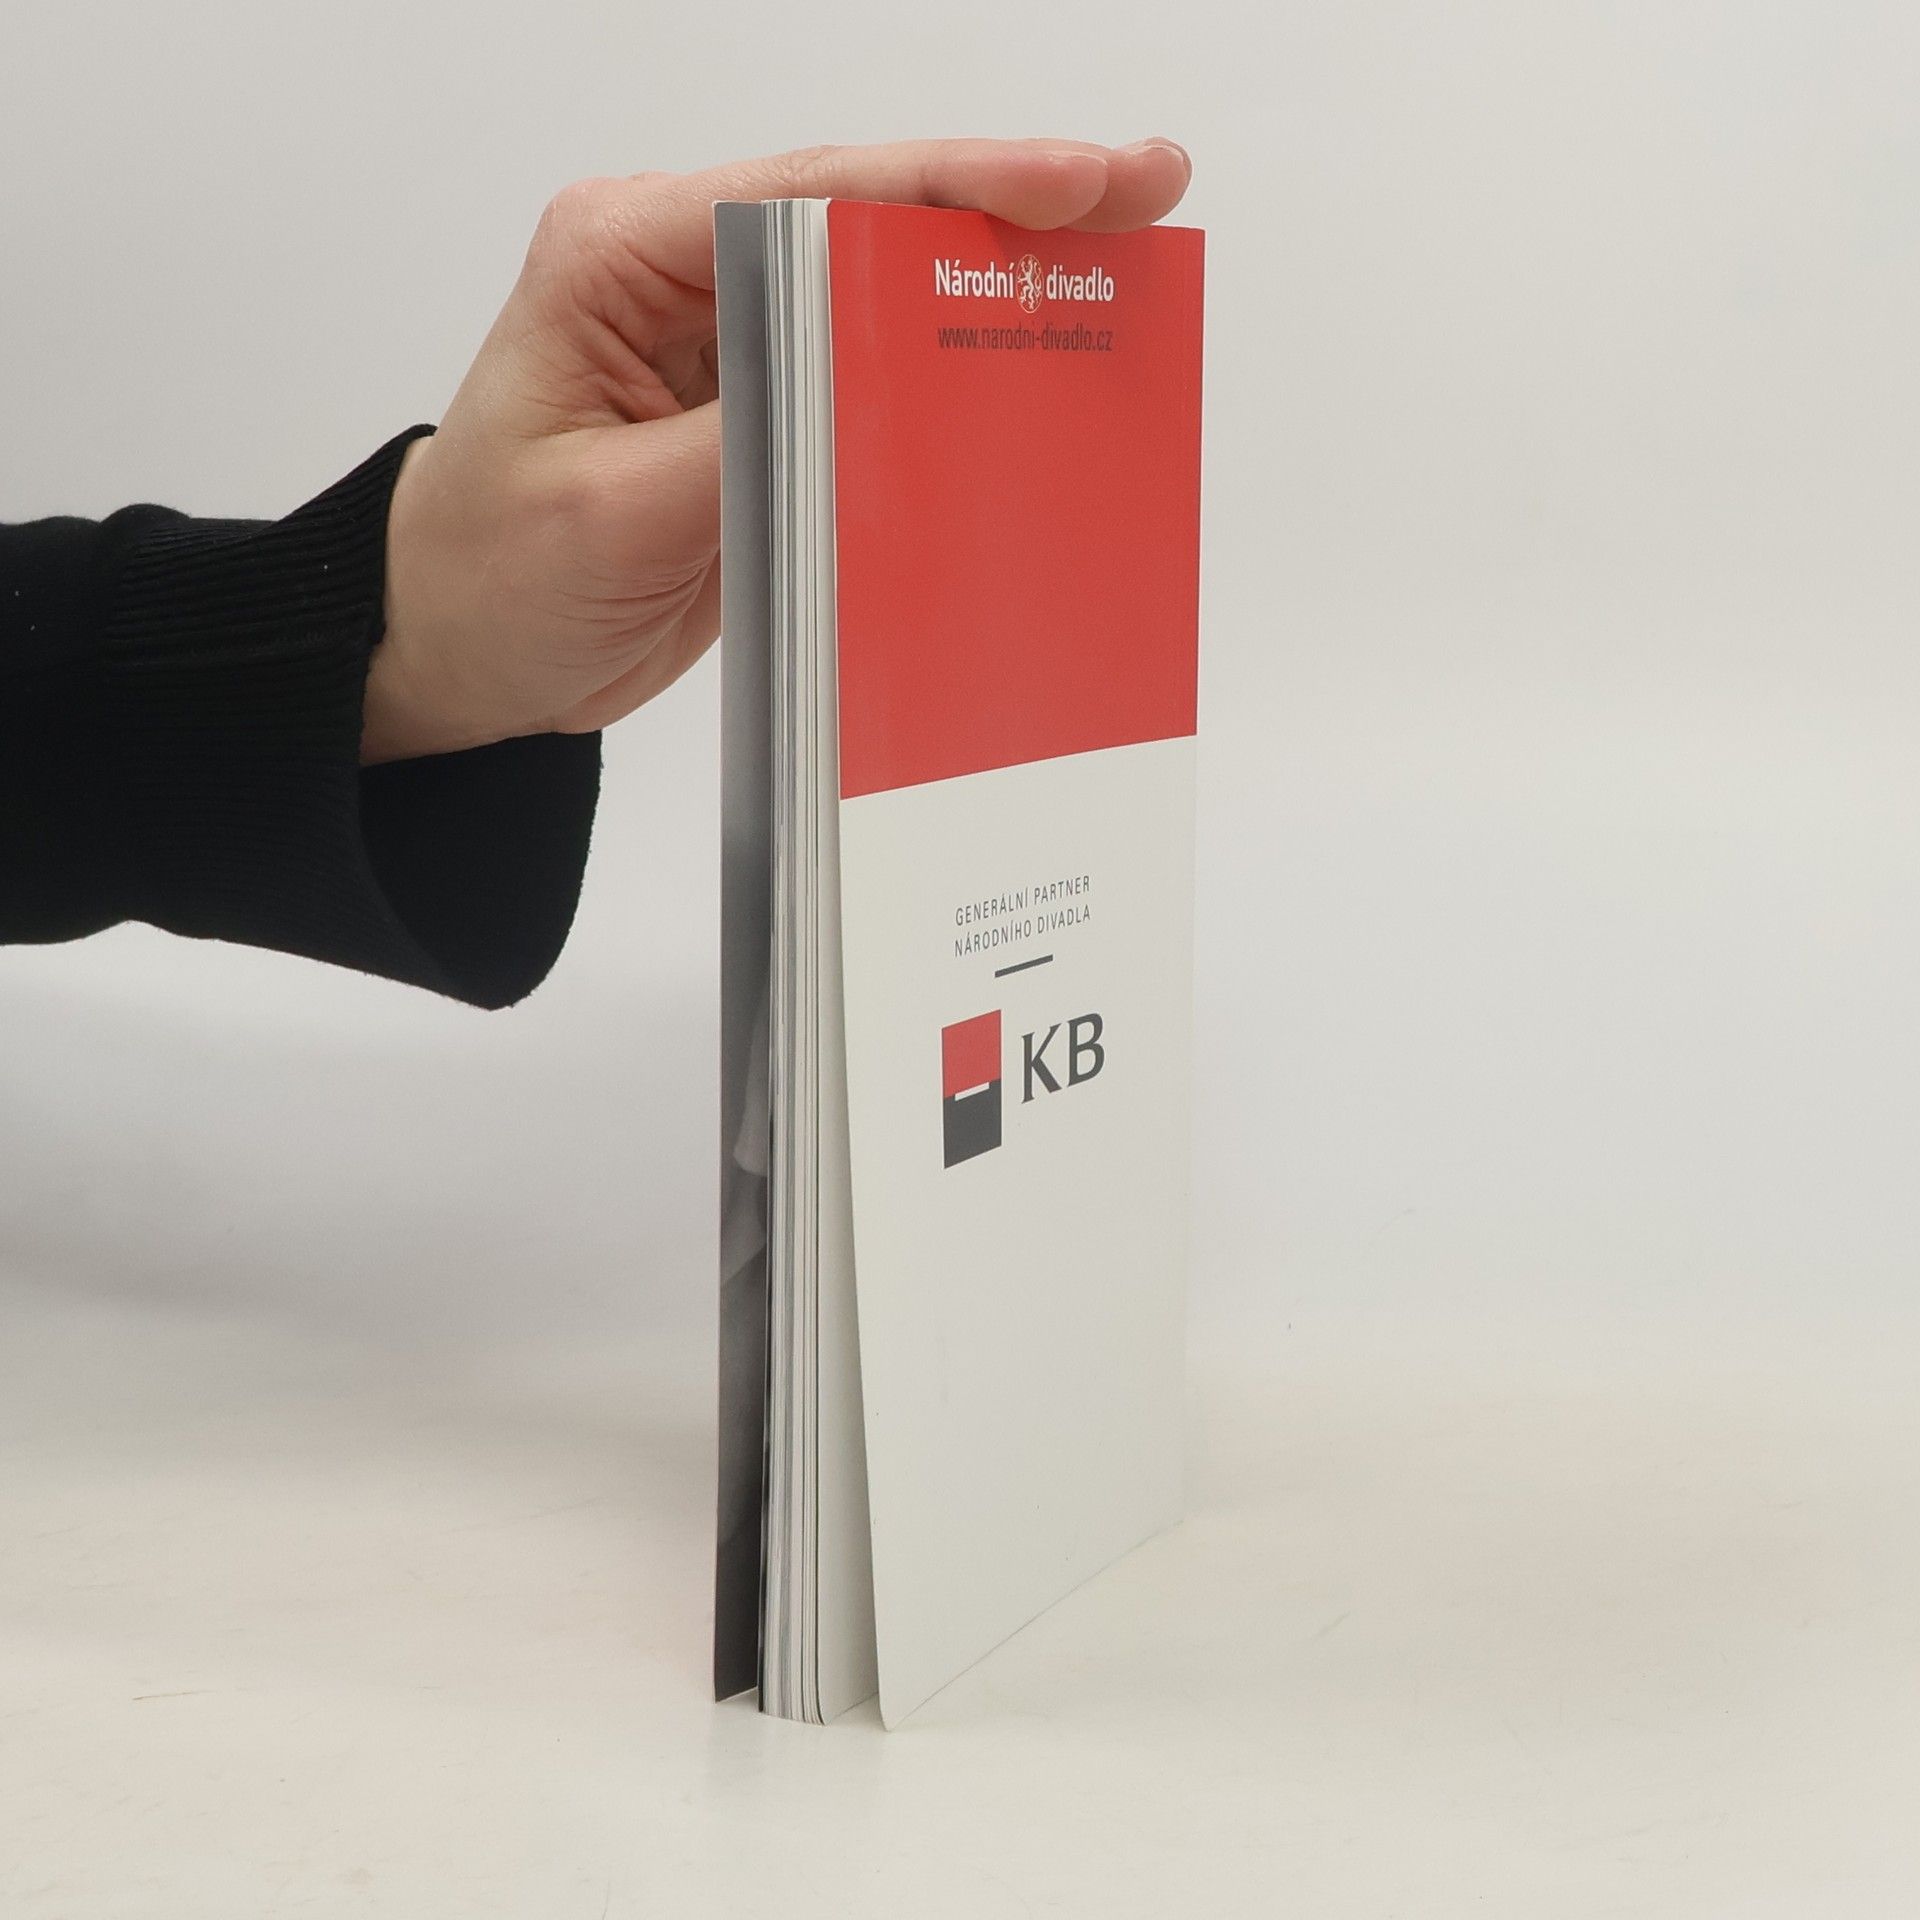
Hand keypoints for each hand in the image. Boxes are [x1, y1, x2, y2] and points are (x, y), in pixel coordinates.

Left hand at [363, 137, 1193, 762]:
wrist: (461, 648)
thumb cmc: (493, 573)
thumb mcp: (610, 513)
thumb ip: (746, 441)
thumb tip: (875, 389)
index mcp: (627, 256)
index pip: (817, 196)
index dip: (958, 184)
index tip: (1079, 183)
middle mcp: (687, 274)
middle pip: (873, 216)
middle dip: (1013, 203)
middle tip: (1148, 194)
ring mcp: (733, 342)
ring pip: (889, 288)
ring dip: (1003, 280)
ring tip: (1130, 266)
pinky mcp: (763, 413)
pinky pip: (879, 379)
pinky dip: (963, 372)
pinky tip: (1043, 368)